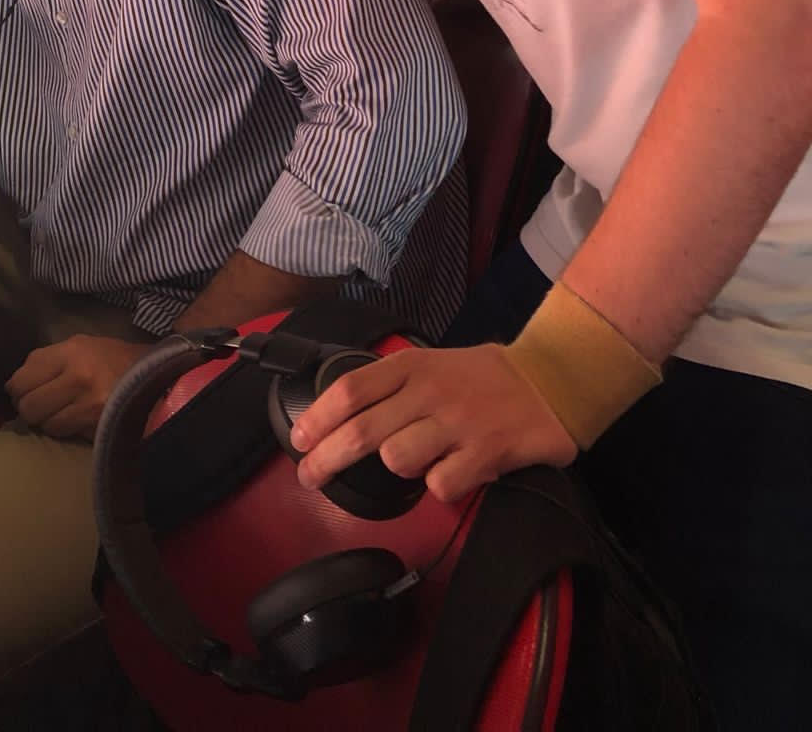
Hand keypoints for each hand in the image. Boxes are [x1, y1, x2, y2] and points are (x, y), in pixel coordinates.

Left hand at [5, 335, 150, 441]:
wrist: (158, 379)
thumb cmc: (116, 360)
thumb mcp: (83, 346)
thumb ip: (50, 360)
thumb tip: (18, 382)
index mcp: (72, 352)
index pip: (24, 376)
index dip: (16, 388)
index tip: (19, 392)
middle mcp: (78, 377)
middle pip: (29, 404)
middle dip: (28, 408)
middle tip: (36, 407)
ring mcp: (88, 406)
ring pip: (45, 423)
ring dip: (47, 422)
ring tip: (58, 413)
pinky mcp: (97, 427)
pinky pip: (64, 433)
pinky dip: (63, 430)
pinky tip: (73, 421)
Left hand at [291, 343, 577, 504]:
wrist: (552, 380)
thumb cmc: (483, 377)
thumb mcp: (433, 365)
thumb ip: (394, 388)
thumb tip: (343, 418)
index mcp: (412, 367)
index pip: (351, 390)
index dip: (318, 417)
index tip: (298, 440)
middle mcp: (430, 392)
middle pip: (362, 431)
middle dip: (326, 458)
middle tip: (309, 477)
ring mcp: (457, 423)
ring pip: (397, 461)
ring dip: (398, 469)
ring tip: (418, 461)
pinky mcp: (485, 452)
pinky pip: (441, 485)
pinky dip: (441, 486)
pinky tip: (455, 472)